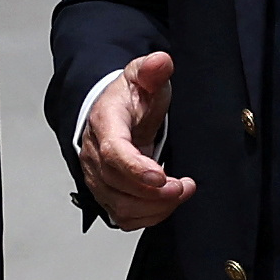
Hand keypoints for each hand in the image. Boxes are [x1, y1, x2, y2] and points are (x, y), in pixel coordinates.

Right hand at [77, 52, 193, 228]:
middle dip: (155, 193)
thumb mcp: (142, 76)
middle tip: (185, 186)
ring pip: (121, 207)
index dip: (136, 169)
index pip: (113, 152)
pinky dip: (148, 217)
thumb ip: (152, 70)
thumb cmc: (129, 98)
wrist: (112, 112)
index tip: (162, 176)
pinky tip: (166, 203)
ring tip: (181, 192)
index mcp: (104, 124)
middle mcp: (94, 155)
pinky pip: (123, 217)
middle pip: (118, 185)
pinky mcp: (106, 194)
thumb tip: (161, 62)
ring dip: (155, 207)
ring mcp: (98, 178)